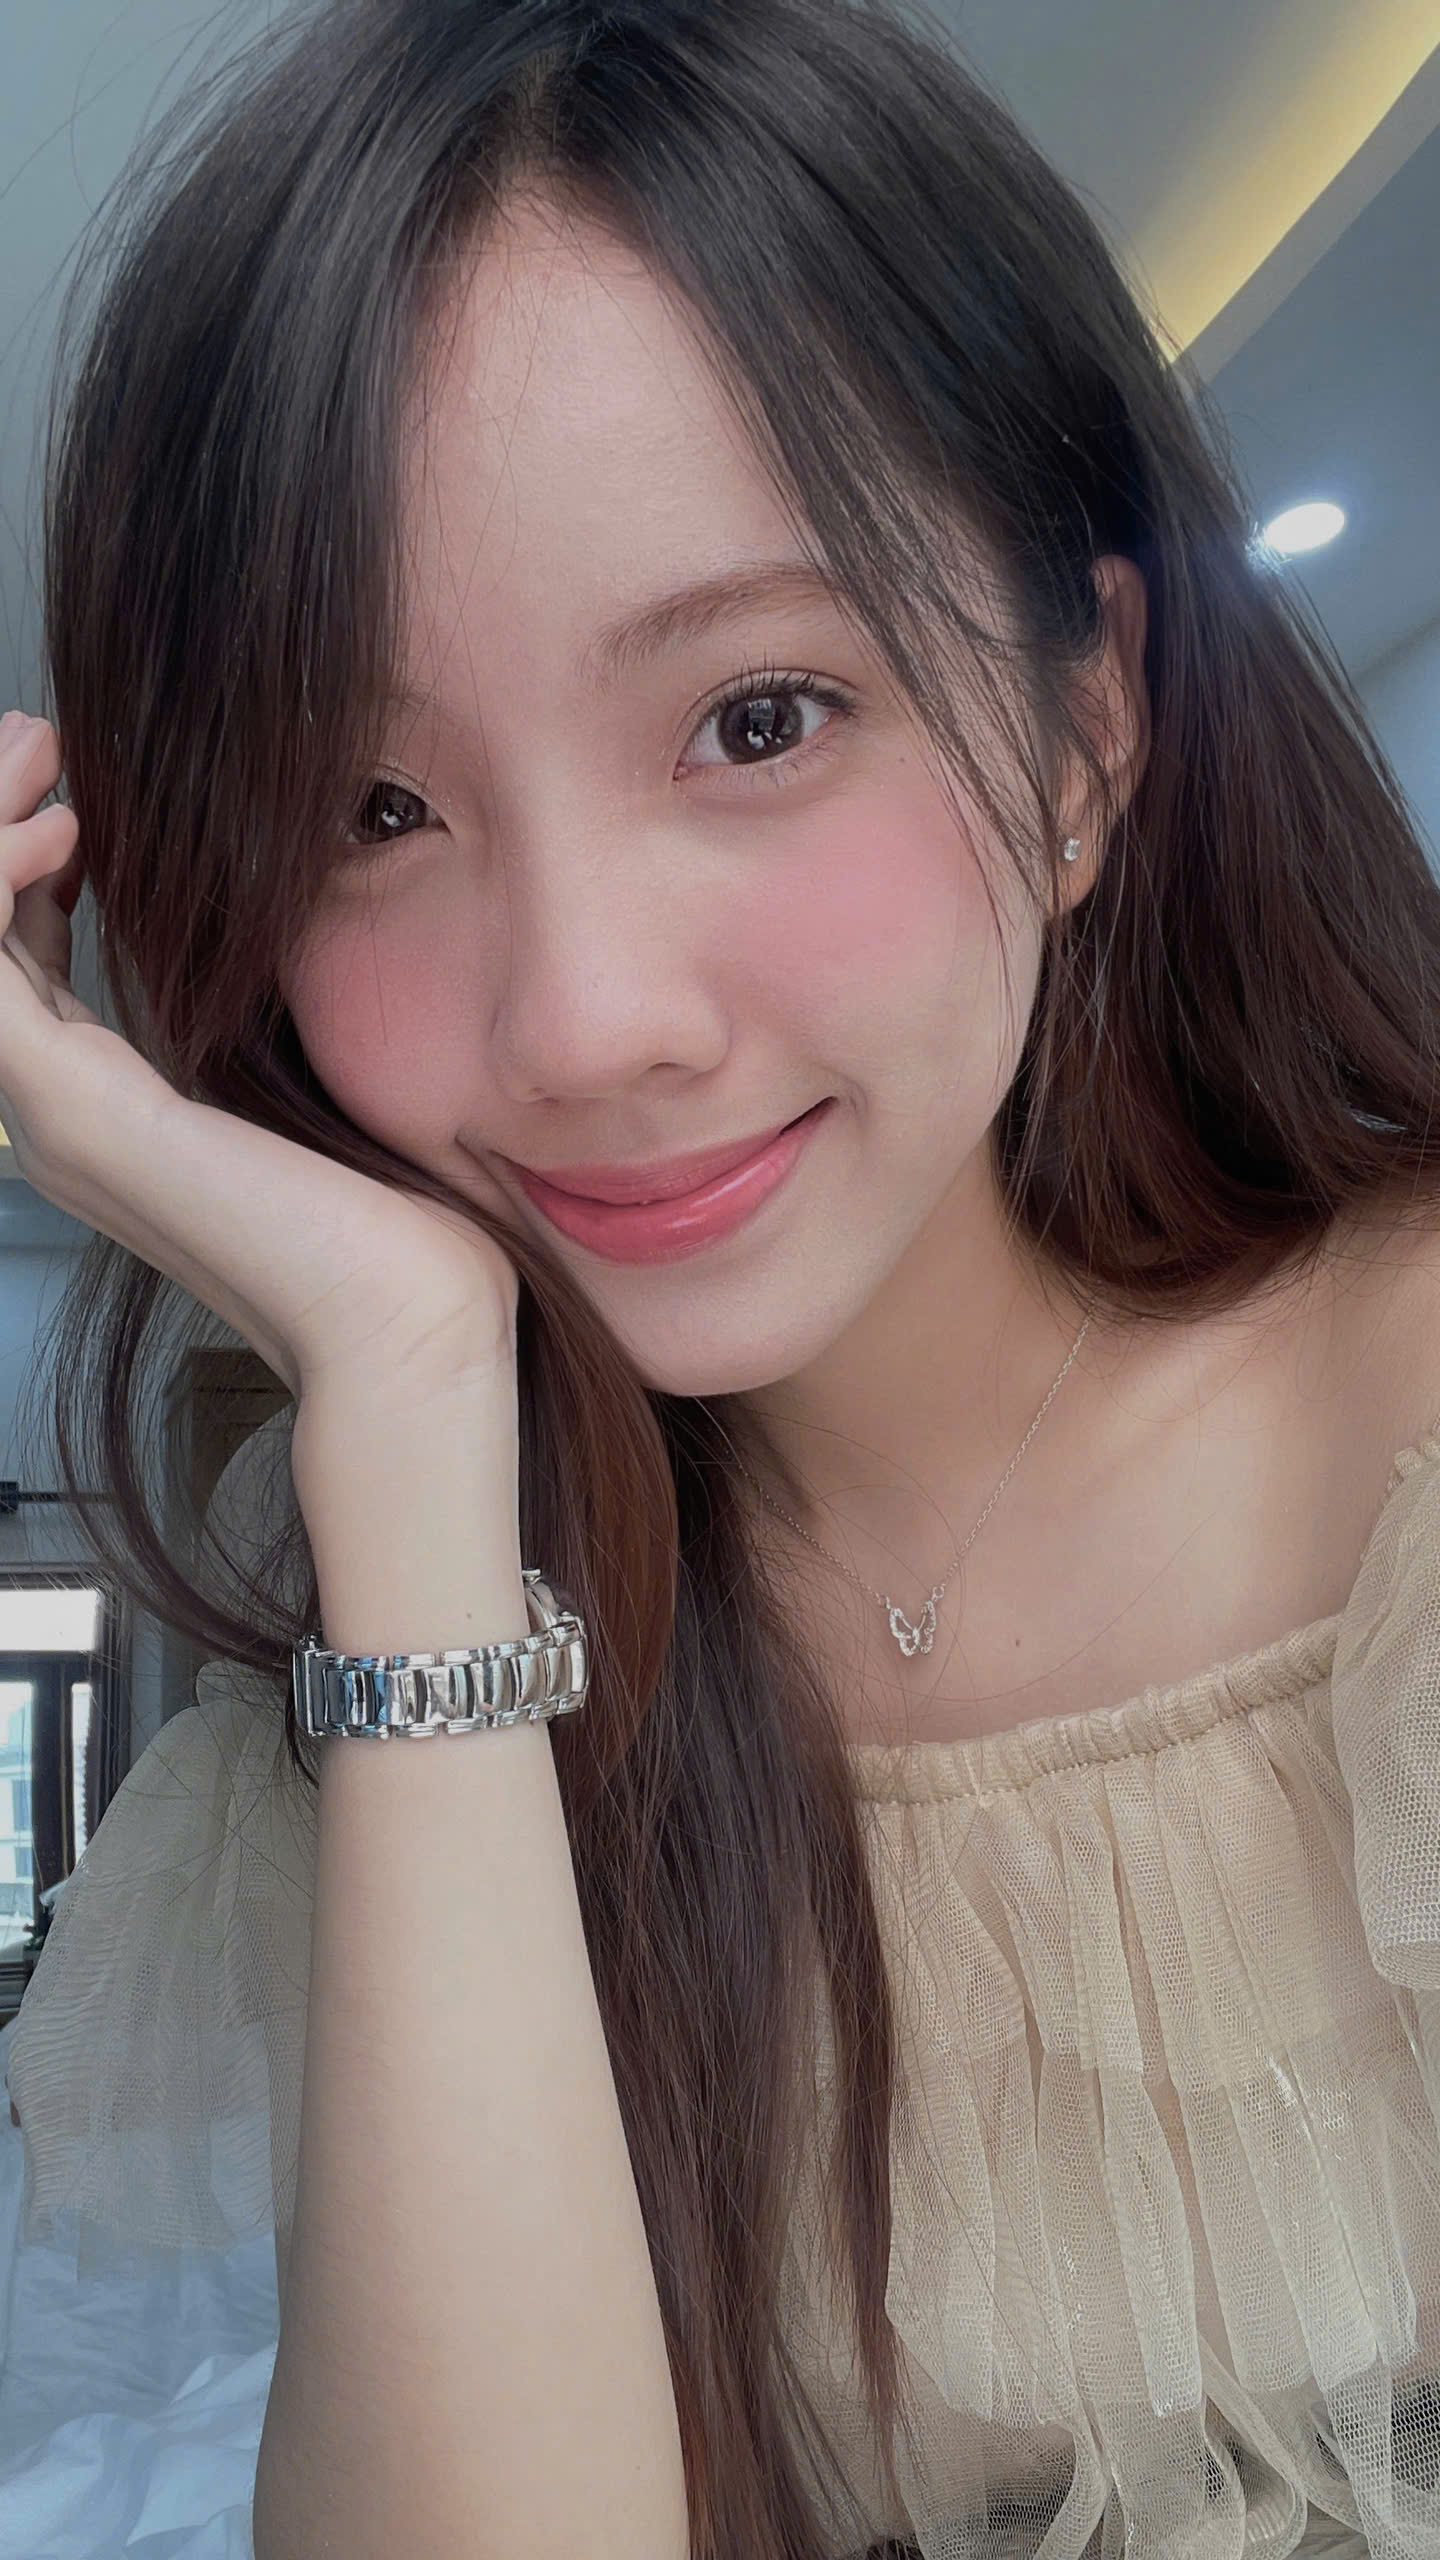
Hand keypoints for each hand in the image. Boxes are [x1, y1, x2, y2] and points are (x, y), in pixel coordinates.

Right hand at [0, 712, 522, 1401]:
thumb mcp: (312, 1075)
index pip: (24, 966)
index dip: (33, 860)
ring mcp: (53, 1120)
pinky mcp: (69, 1111)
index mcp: (114, 1115)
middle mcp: (62, 1120)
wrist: (409, 1325)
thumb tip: (285, 912)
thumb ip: (266, 1003)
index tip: (85, 780)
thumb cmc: (397, 1224)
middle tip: (38, 739)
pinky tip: (56, 825)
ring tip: (40, 760)